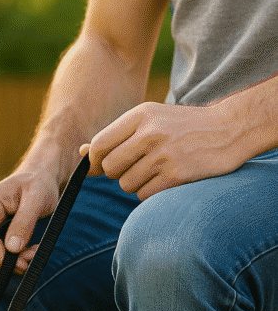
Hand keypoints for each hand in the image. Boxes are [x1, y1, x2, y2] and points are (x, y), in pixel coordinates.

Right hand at [0, 159, 61, 271]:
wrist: (40, 177)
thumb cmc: (39, 183)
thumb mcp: (36, 199)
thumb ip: (24, 222)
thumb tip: (12, 248)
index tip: (21, 263)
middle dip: (8, 260)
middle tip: (33, 258)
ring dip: (13, 261)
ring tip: (34, 253)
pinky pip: (0, 252)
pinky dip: (15, 257)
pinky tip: (30, 251)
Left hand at [82, 102, 239, 199]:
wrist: (229, 129)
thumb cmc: (181, 127)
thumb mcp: (149, 121)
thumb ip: (115, 138)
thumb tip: (80, 154)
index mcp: (140, 115)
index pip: (98, 145)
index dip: (96, 161)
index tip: (106, 164)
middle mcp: (150, 132)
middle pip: (109, 168)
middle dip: (117, 173)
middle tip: (137, 165)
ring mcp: (163, 154)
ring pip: (125, 184)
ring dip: (136, 184)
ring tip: (156, 170)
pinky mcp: (176, 175)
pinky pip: (143, 195)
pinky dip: (150, 193)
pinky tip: (165, 179)